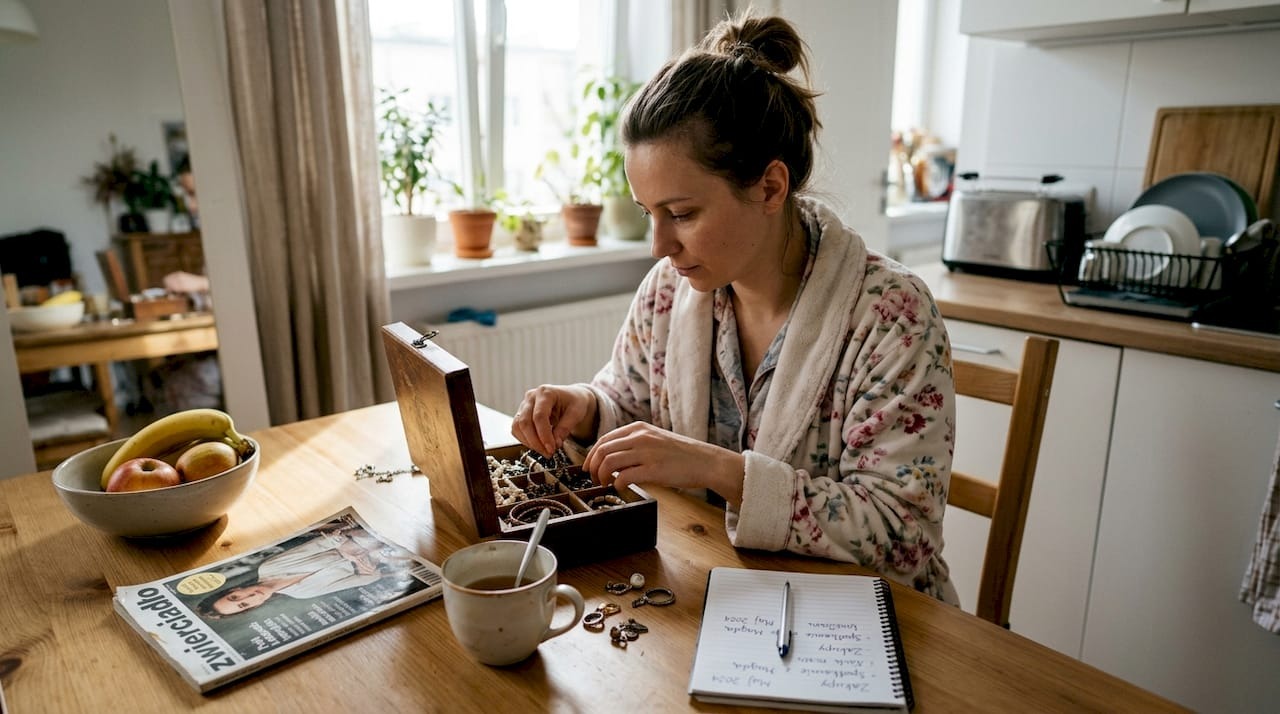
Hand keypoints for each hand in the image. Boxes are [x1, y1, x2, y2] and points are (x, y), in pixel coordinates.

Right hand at [511, 384, 598, 456]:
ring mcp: (524, 405)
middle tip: (548, 453)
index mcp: (545, 392)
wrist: (571, 398)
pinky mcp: (521, 414)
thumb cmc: (575, 403)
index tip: (551, 449)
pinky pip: (517, 430)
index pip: (539, 416)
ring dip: (529, 443)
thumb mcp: (576, 413)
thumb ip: (565, 428)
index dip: (544, 435)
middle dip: (535, 442)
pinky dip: (526, 440)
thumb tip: (555, 444)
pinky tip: (539, 446)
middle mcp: (531, 397)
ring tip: (545, 451)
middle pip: (525, 422)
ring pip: (517, 427)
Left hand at [583, 422, 745, 505]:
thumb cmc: (682, 455)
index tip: (588, 467)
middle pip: (602, 450)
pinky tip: (620, 488)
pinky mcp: (653, 469)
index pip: (604, 439)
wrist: (706, 461)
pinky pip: (624, 476)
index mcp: (639, 428)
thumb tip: (614, 460)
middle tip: (594, 479)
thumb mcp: (656, 440)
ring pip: (609, 462)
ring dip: (601, 476)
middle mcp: (641, 437)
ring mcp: (647, 452)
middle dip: (593, 467)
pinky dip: (616, 484)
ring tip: (604, 485)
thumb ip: (635, 445)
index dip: (592, 455)